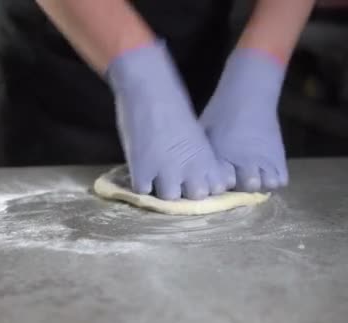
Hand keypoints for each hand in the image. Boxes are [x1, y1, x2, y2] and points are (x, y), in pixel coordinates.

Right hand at [107, 41, 225, 199]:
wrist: (150, 91)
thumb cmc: (172, 105)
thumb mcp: (194, 134)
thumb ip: (196, 157)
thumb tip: (190, 176)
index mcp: (206, 159)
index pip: (215, 188)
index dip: (204, 184)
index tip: (194, 177)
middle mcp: (190, 170)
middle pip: (194, 197)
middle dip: (185, 191)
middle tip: (173, 178)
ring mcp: (165, 172)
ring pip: (169, 197)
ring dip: (162, 189)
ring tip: (155, 175)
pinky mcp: (141, 171)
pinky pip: (143, 190)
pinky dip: (141, 183)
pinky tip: (140, 169)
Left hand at [200, 48, 288, 191]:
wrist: (247, 95)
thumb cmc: (219, 114)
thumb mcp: (202, 134)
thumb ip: (197, 154)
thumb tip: (181, 169)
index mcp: (224, 155)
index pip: (223, 182)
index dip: (219, 186)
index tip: (215, 185)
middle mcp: (246, 159)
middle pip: (248, 186)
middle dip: (241, 190)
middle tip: (236, 185)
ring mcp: (264, 159)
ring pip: (267, 184)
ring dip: (259, 185)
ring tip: (251, 181)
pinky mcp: (278, 156)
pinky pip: (281, 179)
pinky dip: (274, 180)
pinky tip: (264, 177)